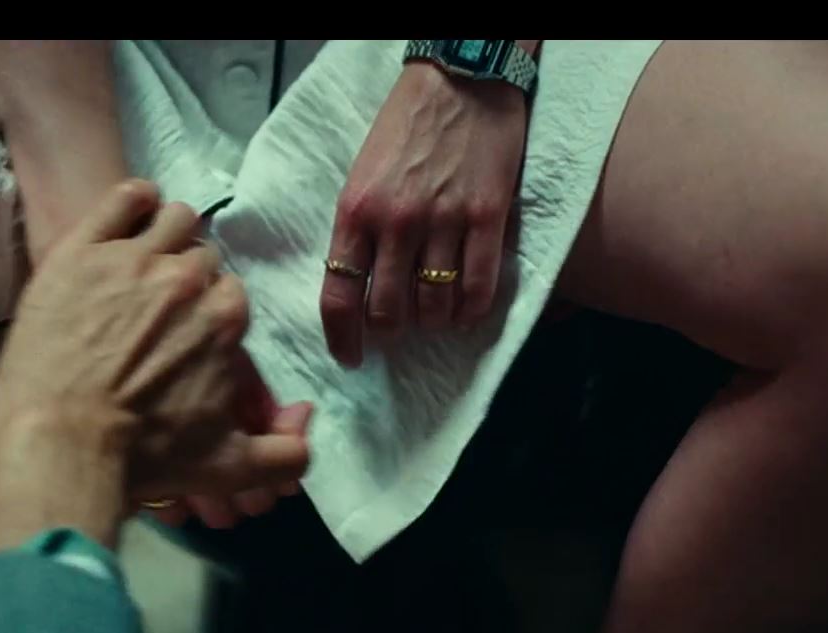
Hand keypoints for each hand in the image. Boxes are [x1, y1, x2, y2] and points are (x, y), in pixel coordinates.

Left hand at [0, 180, 310, 545]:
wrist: (62, 445)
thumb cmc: (144, 459)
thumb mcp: (228, 468)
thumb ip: (286, 453)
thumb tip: (307, 422)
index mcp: (225, 318)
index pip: (232, 294)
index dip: (211, 311)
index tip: (190, 330)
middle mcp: (187, 278)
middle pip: (202, 257)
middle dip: (189, 277)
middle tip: (160, 306)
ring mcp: (132, 258)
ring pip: (172, 217)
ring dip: (168, 232)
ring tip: (147, 256)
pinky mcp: (81, 249)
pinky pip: (123, 199)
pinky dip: (134, 200)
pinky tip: (131, 213)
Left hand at [321, 62, 529, 366]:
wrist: (460, 79)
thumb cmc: (406, 127)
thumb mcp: (362, 175)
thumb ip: (359, 230)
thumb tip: (360, 286)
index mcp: (355, 211)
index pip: (340, 295)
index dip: (343, 338)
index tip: (351, 357)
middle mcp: (395, 222)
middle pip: (388, 311)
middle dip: (392, 332)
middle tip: (399, 330)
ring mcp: (444, 222)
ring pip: (434, 307)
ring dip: (433, 322)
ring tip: (435, 314)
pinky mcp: (487, 218)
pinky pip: (479, 289)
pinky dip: (472, 311)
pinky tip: (467, 311)